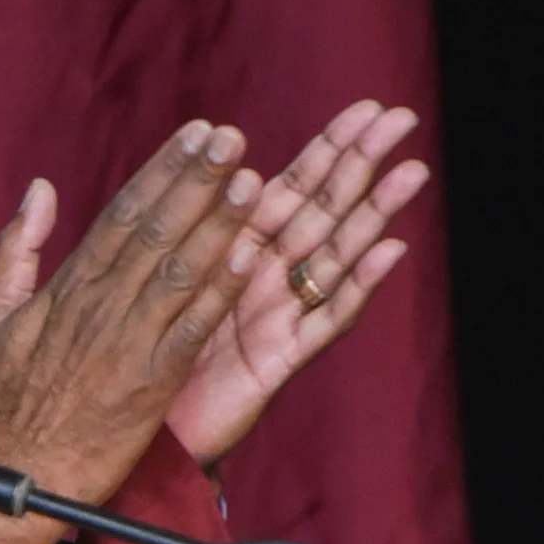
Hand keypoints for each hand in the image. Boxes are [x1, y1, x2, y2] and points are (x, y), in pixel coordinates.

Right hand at [0, 120, 261, 543]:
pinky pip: (192, 328)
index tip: (195, 134)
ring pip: (178, 271)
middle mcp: (98, 308)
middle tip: (231, 137)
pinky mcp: (150, 384)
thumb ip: (17, 249)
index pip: (121, 214)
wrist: (18, 476)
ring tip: (250, 181)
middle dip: (195, 180)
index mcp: (65, 288)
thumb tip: (39, 189)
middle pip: (153, 231)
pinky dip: (220, 291)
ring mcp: (126, 344)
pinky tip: (250, 257)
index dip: (162, 170)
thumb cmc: (7, 402)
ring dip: (217, 224)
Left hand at [163, 101, 429, 467]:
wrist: (132, 434)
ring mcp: (277, 319)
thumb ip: (166, 231)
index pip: (287, 190)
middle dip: (360, 166)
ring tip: (411, 172)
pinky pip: (323, 319)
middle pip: (320, 213)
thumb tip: (192, 173)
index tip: (363, 108)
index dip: (325, 150)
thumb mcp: (144, 285)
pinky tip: (390, 250)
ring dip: (373, 215)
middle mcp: (263, 282)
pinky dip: (357, 285)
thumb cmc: (135, 359)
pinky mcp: (279, 360)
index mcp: (231, 254)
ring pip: (334, 257)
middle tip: (401, 119)